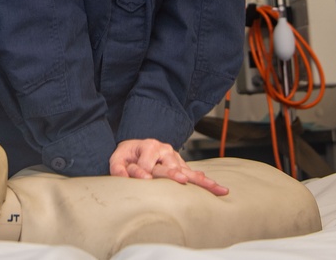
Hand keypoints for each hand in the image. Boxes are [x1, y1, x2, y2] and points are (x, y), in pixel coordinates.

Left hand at [109, 138, 228, 195]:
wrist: (139, 149)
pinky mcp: (181, 165)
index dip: (143, 172)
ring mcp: (175, 158)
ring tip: (214, 187)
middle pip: (170, 166)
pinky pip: (194, 175)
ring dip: (200, 180)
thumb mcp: (118, 158)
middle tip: (181, 179)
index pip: (146, 164)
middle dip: (175, 173)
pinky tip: (217, 188)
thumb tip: (123, 176)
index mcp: (149, 146)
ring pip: (187, 171)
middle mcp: (164, 150)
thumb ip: (118, 167)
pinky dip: (204, 182)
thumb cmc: (128, 156)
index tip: (145, 179)